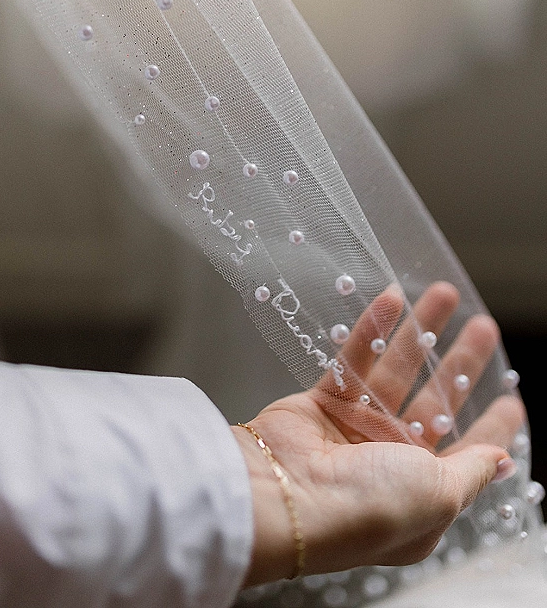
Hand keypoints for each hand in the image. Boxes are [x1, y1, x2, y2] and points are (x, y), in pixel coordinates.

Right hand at [233, 282, 523, 584]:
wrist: (287, 497)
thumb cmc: (367, 505)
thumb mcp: (440, 494)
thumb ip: (472, 472)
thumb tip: (503, 461)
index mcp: (423, 494)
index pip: (469, 453)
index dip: (492, 427)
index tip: (512, 400)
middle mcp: (389, 463)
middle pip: (433, 403)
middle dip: (458, 364)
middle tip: (482, 327)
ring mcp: (354, 432)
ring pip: (395, 373)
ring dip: (418, 333)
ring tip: (442, 294)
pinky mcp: (321, 405)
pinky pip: (352, 361)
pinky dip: (370, 331)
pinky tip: (392, 299)